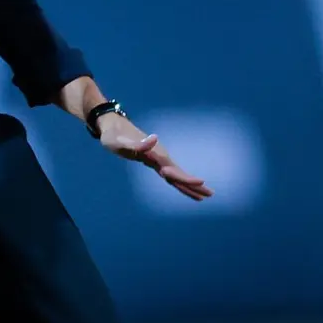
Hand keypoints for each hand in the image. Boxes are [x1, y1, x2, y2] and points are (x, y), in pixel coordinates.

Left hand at [97, 114, 213, 200]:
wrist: (112, 126)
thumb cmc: (113, 136)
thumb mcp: (120, 142)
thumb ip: (137, 143)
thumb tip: (155, 138)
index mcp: (154, 154)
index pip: (173, 170)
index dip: (185, 177)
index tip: (201, 181)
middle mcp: (159, 157)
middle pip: (179, 174)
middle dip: (194, 185)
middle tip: (210, 194)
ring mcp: (157, 158)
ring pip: (177, 175)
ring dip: (190, 185)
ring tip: (205, 195)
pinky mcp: (154, 160)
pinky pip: (170, 174)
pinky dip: (179, 181)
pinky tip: (185, 186)